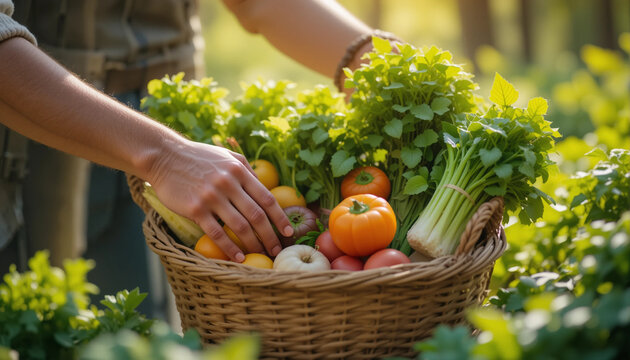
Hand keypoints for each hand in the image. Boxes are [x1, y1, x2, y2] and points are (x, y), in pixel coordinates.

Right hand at [147, 138, 292, 261]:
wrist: (165, 156)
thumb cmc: (198, 157)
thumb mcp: (227, 156)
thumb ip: (247, 170)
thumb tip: (265, 187)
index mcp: (239, 171)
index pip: (267, 198)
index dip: (280, 218)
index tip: (288, 232)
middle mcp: (228, 184)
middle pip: (257, 215)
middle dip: (271, 236)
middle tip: (278, 250)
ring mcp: (212, 197)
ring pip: (240, 226)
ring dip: (253, 244)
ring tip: (261, 254)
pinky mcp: (195, 209)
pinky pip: (217, 233)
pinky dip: (230, 247)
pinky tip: (238, 257)